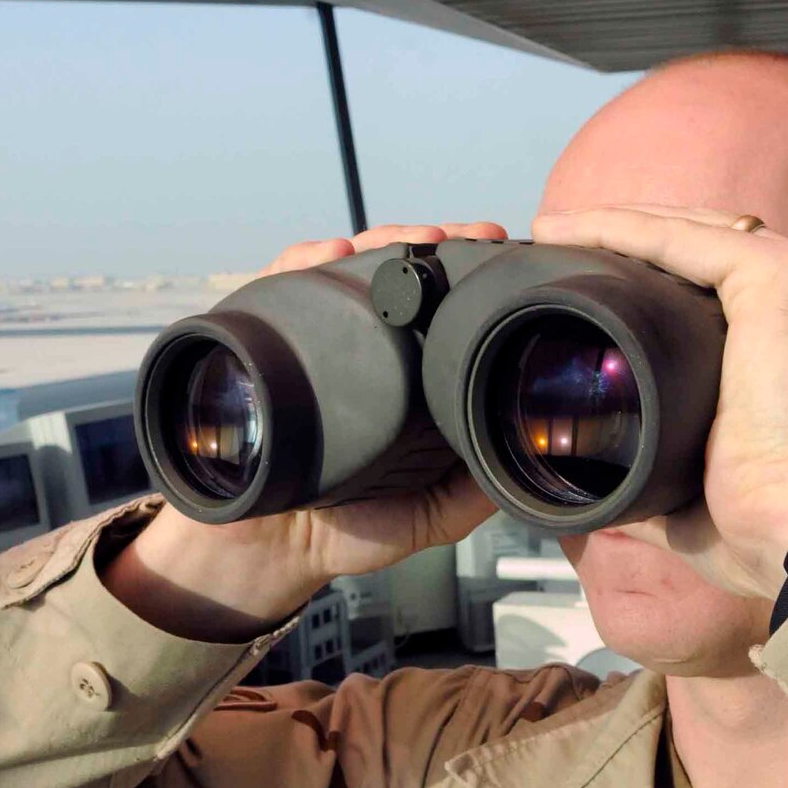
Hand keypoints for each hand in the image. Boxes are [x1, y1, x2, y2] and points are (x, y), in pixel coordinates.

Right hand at [105, 223, 505, 640]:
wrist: (271, 552)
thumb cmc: (349, 530)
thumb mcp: (433, 515)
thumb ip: (478, 489)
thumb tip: (526, 454)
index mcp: (404, 378)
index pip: (437, 308)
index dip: (467, 277)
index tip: (499, 254)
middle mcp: (359, 350)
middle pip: (393, 275)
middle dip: (431, 245)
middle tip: (467, 235)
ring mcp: (309, 342)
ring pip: (343, 269)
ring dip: (380, 243)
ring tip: (413, 239)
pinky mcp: (261, 342)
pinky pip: (278, 286)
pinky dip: (304, 260)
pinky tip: (332, 253)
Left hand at [531, 205, 787, 600]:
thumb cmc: (786, 534)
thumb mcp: (711, 499)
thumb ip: (665, 483)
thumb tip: (610, 499)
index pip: (731, 286)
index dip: (663, 281)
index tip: (598, 292)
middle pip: (713, 248)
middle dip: (636, 246)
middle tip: (563, 251)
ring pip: (695, 232)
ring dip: (620, 228)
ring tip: (554, 233)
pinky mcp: (786, 276)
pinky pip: (683, 238)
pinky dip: (620, 230)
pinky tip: (568, 232)